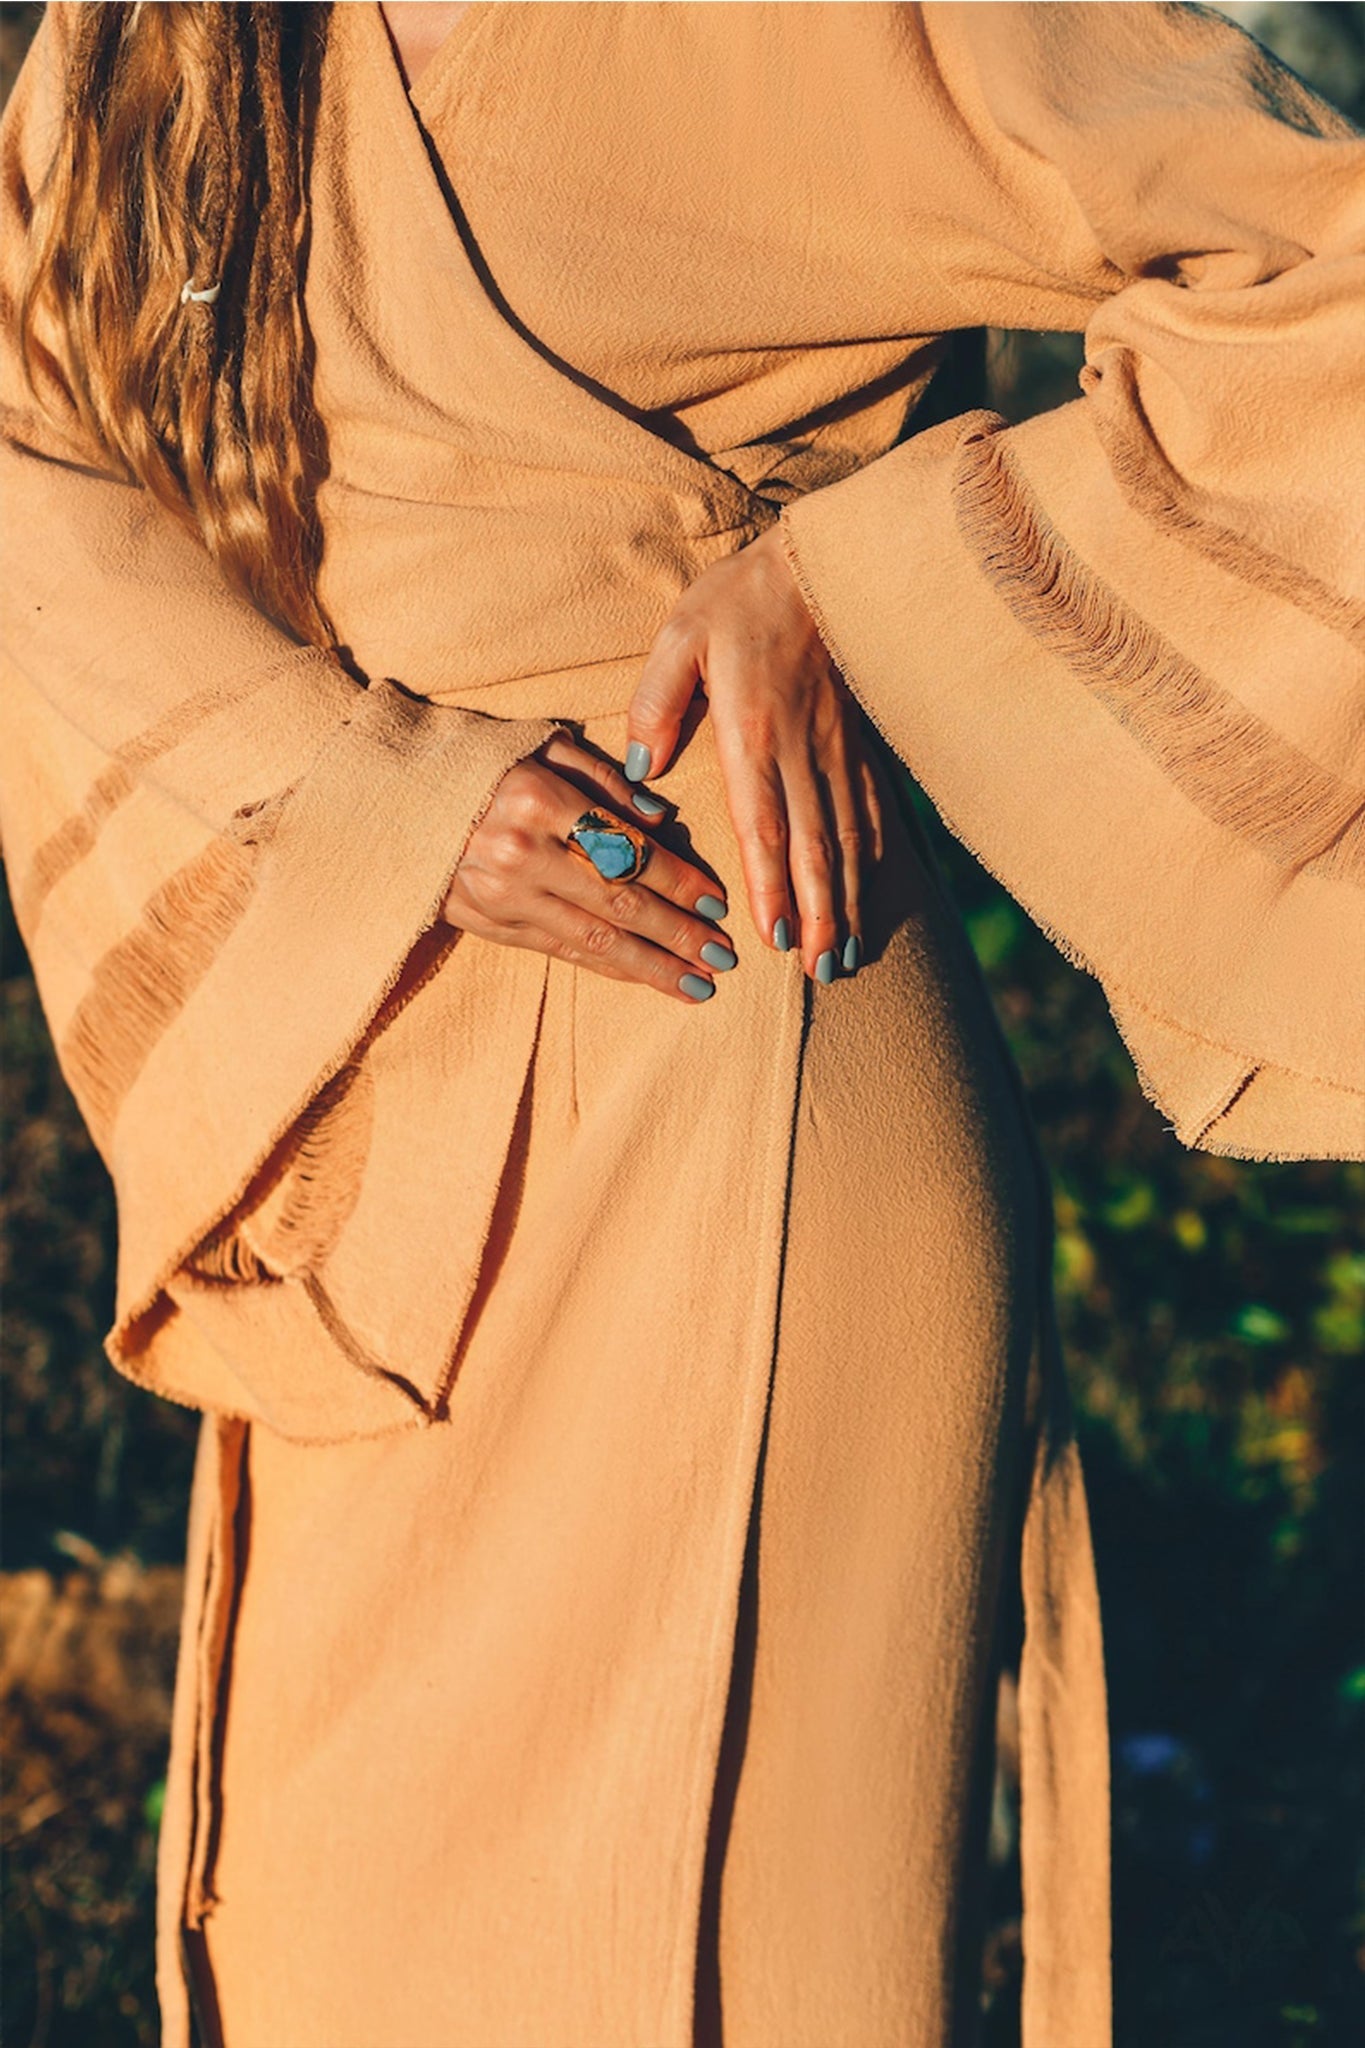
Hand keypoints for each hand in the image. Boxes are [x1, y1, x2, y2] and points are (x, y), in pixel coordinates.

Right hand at [440, 734, 736, 1004]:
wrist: (394, 796)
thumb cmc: (483, 761)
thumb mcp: (542, 744)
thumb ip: (605, 778)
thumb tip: (663, 819)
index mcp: (536, 797)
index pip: (626, 848)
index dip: (678, 881)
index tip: (718, 903)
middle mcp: (519, 852)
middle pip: (617, 903)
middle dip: (677, 935)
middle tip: (723, 957)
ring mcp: (499, 895)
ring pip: (591, 941)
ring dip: (651, 967)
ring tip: (698, 986)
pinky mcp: (485, 923)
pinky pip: (559, 952)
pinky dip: (607, 968)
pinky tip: (645, 978)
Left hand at [624, 523, 883, 981]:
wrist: (823, 559)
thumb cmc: (740, 598)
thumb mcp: (679, 636)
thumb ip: (656, 703)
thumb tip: (640, 770)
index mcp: (753, 732)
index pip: (764, 824)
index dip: (773, 886)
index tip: (775, 938)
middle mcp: (802, 751)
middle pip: (815, 848)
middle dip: (819, 916)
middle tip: (820, 972)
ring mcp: (837, 750)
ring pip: (848, 839)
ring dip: (848, 902)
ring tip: (845, 955)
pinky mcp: (858, 743)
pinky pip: (871, 811)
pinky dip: (873, 859)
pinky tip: (870, 894)